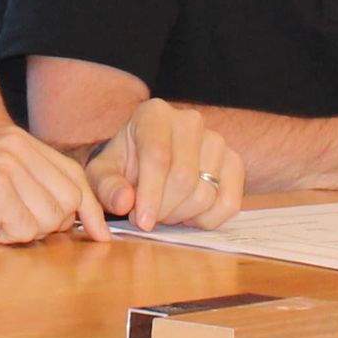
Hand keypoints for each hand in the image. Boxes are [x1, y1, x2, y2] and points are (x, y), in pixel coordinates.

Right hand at [0, 125, 108, 243]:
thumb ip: (30, 186)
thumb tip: (75, 217)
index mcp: (19, 140)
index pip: (74, 175)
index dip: (89, 210)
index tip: (99, 235)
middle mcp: (16, 145)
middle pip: (68, 200)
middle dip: (48, 225)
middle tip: (8, 225)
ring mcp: (4, 164)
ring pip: (48, 219)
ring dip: (20, 233)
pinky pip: (23, 230)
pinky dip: (3, 238)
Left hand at [85, 98, 244, 230]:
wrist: (150, 163)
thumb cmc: (124, 167)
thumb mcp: (103, 174)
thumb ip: (107, 187)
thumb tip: (124, 202)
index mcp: (154, 114)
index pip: (158, 156)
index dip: (150, 194)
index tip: (142, 222)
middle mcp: (189, 120)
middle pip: (184, 178)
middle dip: (164, 209)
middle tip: (148, 219)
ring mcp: (216, 140)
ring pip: (205, 194)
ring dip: (182, 216)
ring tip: (165, 211)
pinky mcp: (234, 162)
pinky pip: (229, 203)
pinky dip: (207, 220)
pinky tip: (188, 215)